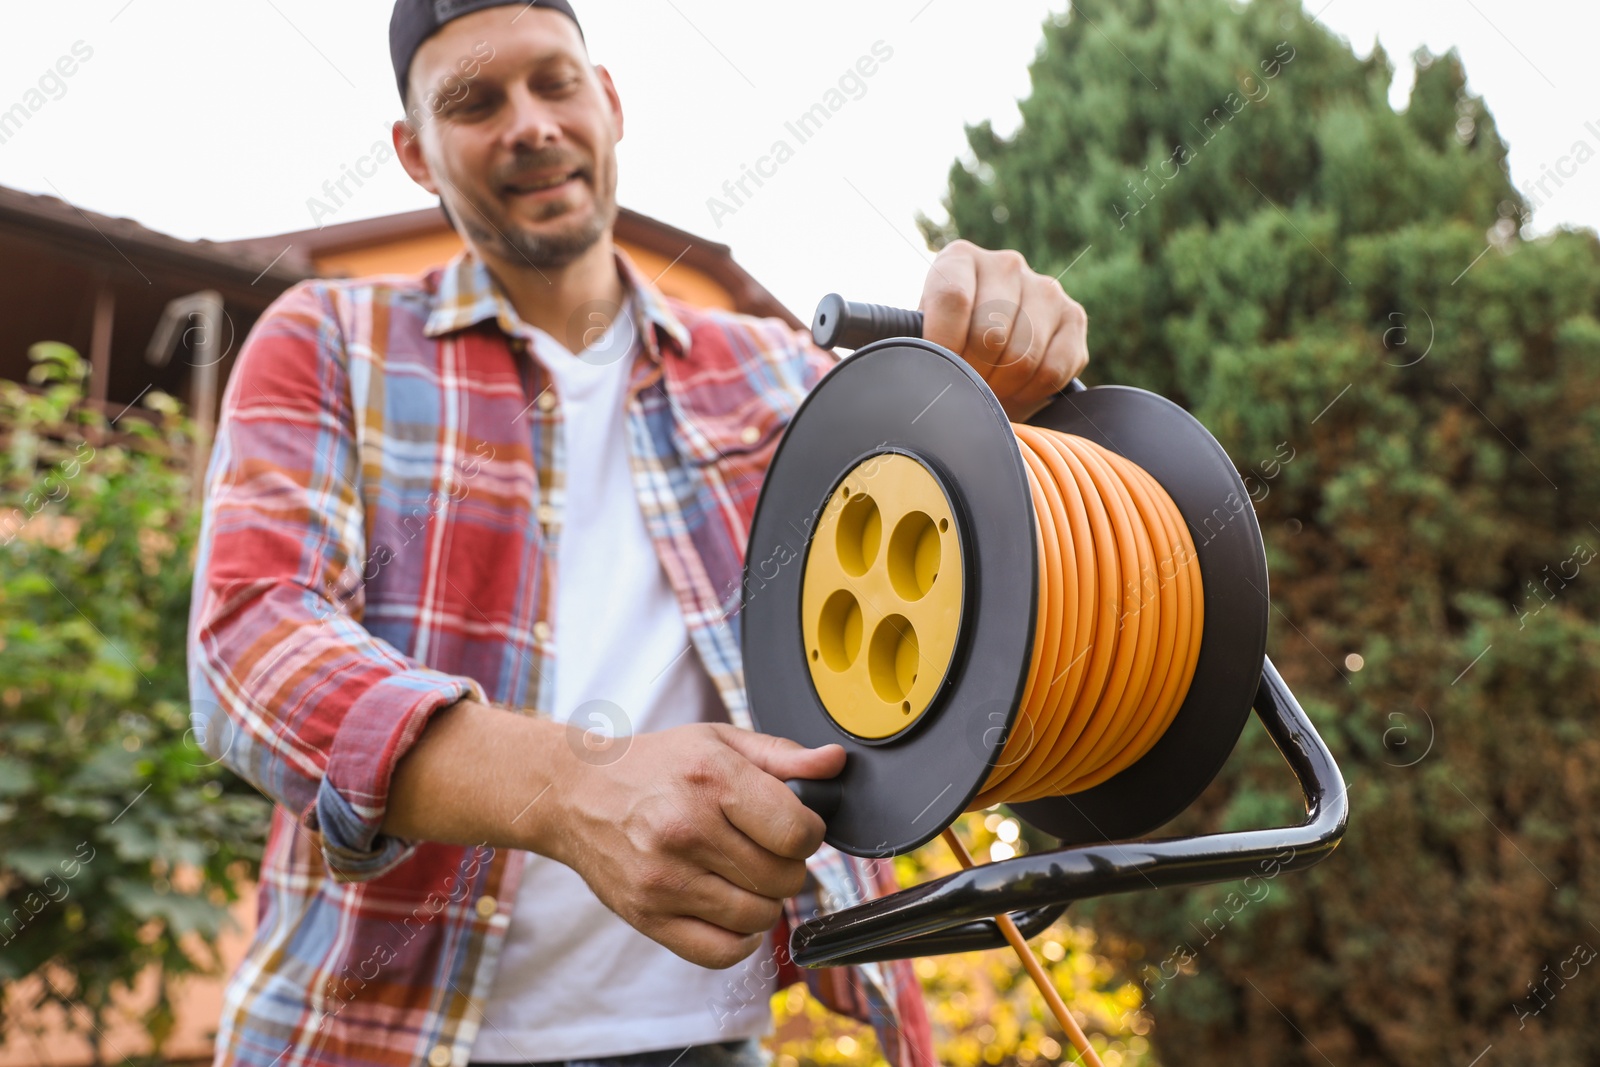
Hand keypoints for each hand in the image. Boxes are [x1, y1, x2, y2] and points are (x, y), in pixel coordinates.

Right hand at [546, 721, 844, 968]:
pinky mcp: (648, 916)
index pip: (797, 833)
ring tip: (746, 876)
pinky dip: (740, 939)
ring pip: (758, 917)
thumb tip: (834, 764)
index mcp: (711, 779)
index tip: (794, 826)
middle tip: (765, 849)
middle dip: (788, 866)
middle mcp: (687, 830)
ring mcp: (665, 878)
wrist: (576, 792)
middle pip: (783, 878)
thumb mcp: (718, 741)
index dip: (809, 832)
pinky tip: (732, 911)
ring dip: (765, 901)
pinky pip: (721, 951)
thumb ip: (782, 756)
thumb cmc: (655, 765)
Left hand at [919, 239, 1089, 420]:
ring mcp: (1045, 287)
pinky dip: (1032, 391)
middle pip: (989, 334)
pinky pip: (1053, 369)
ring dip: (1002, 386)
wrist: (991, 352)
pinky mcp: (1074, 315)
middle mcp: (1006, 263)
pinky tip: (1017, 387)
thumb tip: (890, 364)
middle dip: (974, 374)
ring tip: (990, 389)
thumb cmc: (948, 343)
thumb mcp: (922, 334)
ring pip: (1023, 356)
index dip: (944, 348)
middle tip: (967, 386)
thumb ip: (911, 339)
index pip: (953, 300)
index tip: (939, 372)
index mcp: (959, 258)